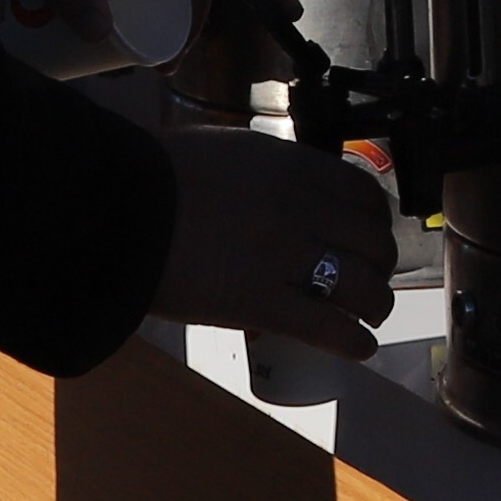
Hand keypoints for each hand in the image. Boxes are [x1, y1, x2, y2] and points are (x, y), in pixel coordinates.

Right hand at [152, 123, 401, 354]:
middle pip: (372, 243)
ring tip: (370, 315)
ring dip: (375, 304)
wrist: (120, 206)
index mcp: (294, 167)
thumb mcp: (233, 153)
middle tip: (371, 279)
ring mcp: (283, 256)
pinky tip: (359, 347)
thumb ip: (274, 173)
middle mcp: (301, 208)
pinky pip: (327, 326)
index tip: (371, 236)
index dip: (376, 222)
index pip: (364, 195)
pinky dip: (352, 340)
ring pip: (362, 285)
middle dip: (379, 265)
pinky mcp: (260, 301)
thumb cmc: (161, 175)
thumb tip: (296, 193)